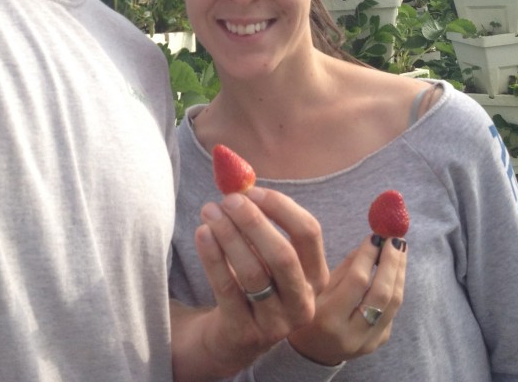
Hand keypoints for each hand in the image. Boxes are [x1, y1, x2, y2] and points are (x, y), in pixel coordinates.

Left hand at [190, 186, 327, 373]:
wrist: (232, 337)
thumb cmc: (253, 283)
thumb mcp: (265, 255)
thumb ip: (261, 220)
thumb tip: (239, 180)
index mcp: (315, 276)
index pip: (309, 233)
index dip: (281, 207)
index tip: (252, 190)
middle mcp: (303, 302)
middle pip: (283, 255)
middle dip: (254, 222)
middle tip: (229, 199)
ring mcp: (276, 323)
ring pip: (254, 272)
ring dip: (229, 235)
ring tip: (209, 211)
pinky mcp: (245, 333)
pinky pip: (228, 289)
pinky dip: (213, 258)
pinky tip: (202, 234)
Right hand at [287, 233, 407, 365]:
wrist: (312, 352)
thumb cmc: (308, 313)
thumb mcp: (316, 289)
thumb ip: (344, 269)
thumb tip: (370, 243)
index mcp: (328, 319)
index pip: (356, 282)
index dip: (368, 256)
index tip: (375, 235)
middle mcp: (351, 334)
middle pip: (382, 294)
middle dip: (391, 262)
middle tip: (395, 239)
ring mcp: (368, 341)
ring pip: (393, 303)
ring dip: (399, 272)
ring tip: (399, 248)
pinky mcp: (378, 342)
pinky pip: (391, 310)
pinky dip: (394, 286)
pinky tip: (393, 269)